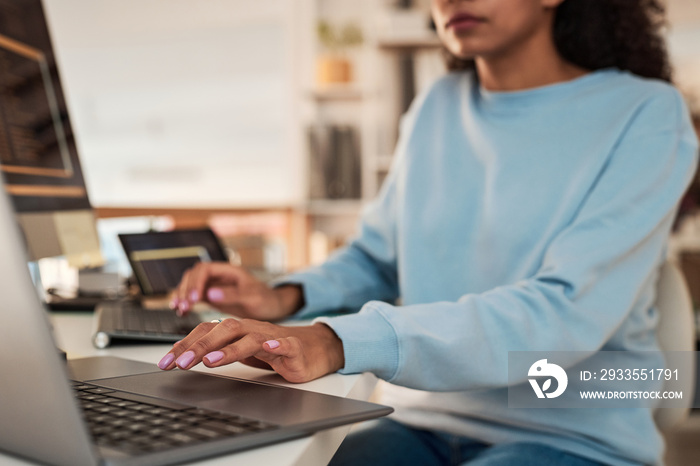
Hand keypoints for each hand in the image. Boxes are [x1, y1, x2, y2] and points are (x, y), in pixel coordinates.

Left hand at [156, 318, 344, 383]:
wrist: (311, 349)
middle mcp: (251, 329)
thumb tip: (184, 356)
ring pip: (249, 337)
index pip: (206, 331)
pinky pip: (284, 343)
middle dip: (200, 346)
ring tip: (211, 360)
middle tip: (181, 363)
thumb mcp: (240, 351)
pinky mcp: (292, 347)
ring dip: (229, 349)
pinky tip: (269, 347)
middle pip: (224, 330)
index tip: (166, 361)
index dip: (185, 344)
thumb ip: (216, 350)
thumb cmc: (273, 349)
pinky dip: (276, 344)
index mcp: (237, 329)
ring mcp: (272, 336)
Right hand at [169, 262, 302, 320]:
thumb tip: (210, 294)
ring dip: (183, 295)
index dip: (196, 282)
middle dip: (186, 290)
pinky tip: (181, 312)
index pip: (205, 270)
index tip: (194, 298)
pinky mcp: (212, 296)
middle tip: (184, 306)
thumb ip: (233, 295)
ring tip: (179, 309)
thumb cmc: (266, 299)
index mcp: (229, 270)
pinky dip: (186, 303)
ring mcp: (214, 286)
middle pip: (194, 276)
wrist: (273, 306)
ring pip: (191, 285)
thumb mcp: (253, 297)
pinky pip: (194, 297)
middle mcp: (219, 276)